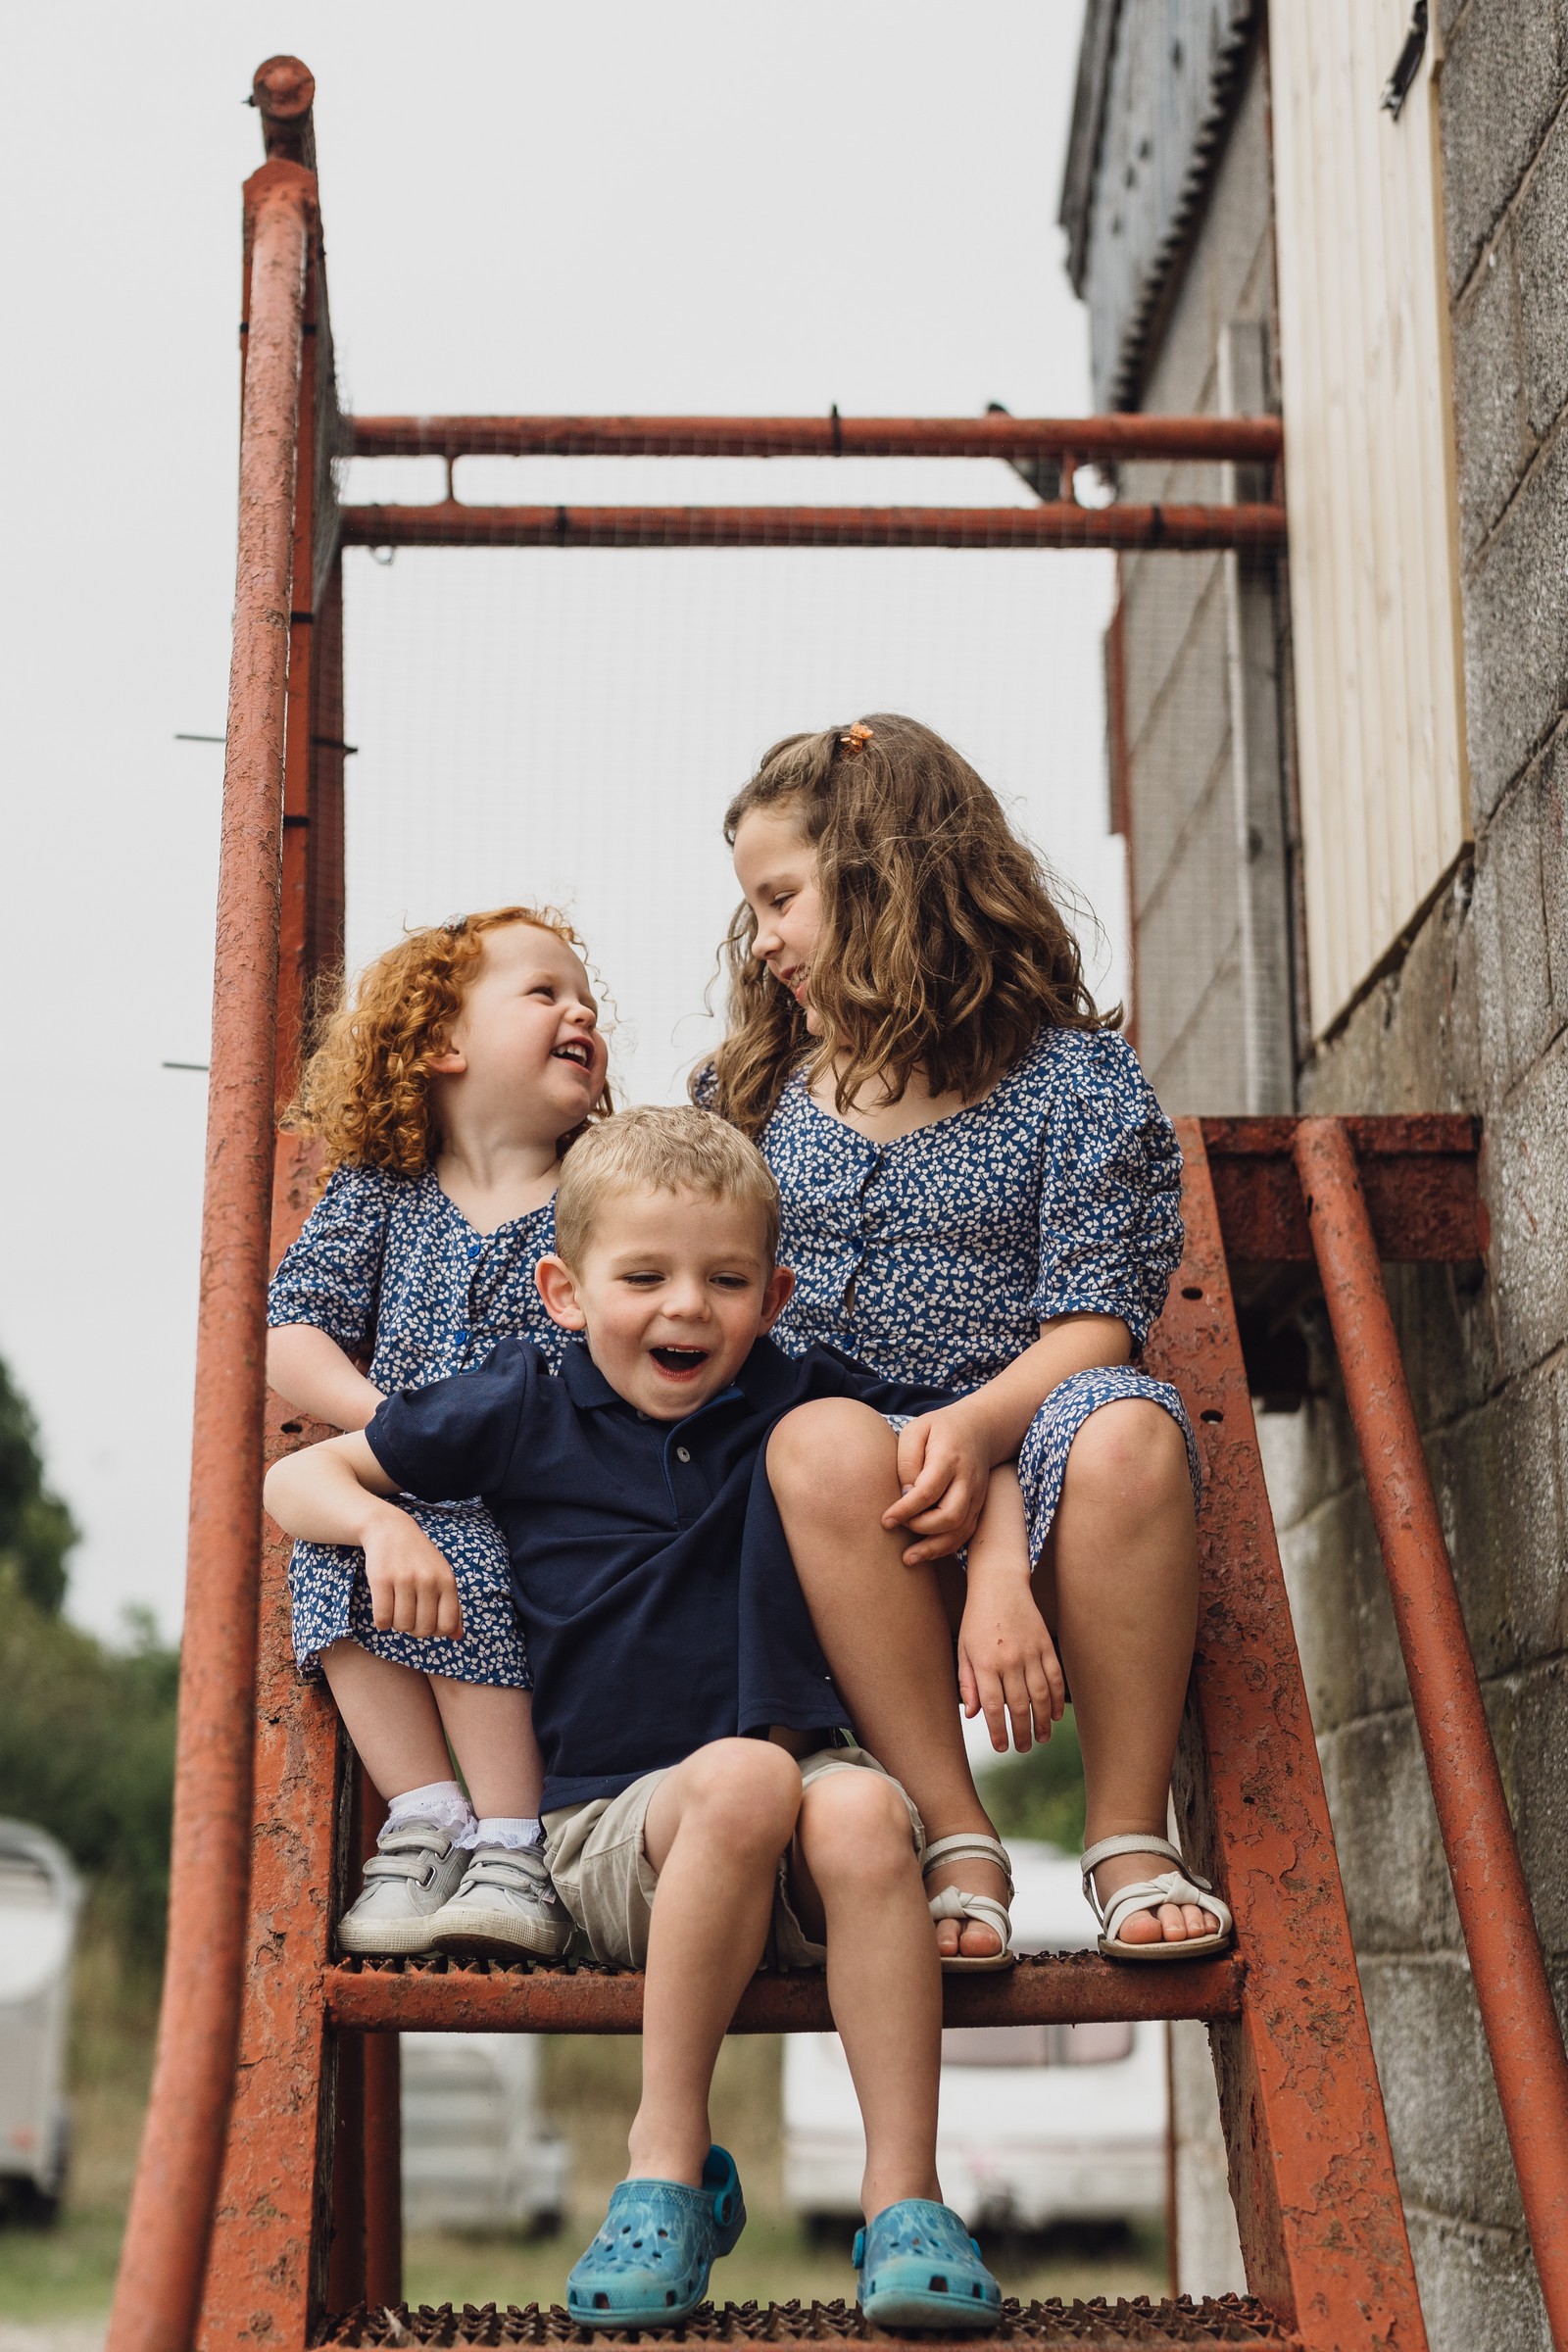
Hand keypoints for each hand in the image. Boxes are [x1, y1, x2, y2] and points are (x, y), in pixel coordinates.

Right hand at [361, 1508, 463, 1639]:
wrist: (391, 1529)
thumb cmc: (420, 1559)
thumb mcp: (442, 1577)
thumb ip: (451, 1606)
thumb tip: (457, 1637)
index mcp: (447, 1581)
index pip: (446, 1625)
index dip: (435, 1631)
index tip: (426, 1621)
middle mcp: (428, 1580)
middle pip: (423, 1630)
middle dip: (414, 1629)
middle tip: (409, 1614)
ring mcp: (405, 1579)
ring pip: (402, 1626)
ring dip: (397, 1624)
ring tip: (396, 1609)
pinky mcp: (381, 1580)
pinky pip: (382, 1619)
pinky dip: (382, 1622)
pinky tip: (384, 1608)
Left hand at [881, 1405, 992, 1564]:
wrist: (980, 1429)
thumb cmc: (939, 1429)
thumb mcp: (916, 1431)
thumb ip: (907, 1462)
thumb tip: (904, 1495)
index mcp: (949, 1458)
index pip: (928, 1491)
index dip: (905, 1509)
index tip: (885, 1520)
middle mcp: (967, 1480)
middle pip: (950, 1515)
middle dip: (920, 1529)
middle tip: (897, 1527)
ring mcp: (976, 1496)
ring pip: (960, 1530)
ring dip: (933, 1548)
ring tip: (907, 1559)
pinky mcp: (978, 1507)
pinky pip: (965, 1534)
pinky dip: (945, 1547)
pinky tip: (925, 1552)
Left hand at [957, 1580, 1065, 1752]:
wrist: (1000, 1585)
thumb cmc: (976, 1619)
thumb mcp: (964, 1650)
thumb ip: (968, 1683)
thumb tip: (974, 1715)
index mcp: (985, 1663)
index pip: (993, 1706)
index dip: (999, 1731)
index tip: (1002, 1747)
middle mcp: (1009, 1660)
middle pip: (1019, 1706)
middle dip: (1022, 1732)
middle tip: (1022, 1748)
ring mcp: (1030, 1652)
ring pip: (1040, 1695)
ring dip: (1042, 1721)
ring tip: (1041, 1739)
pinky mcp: (1045, 1645)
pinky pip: (1054, 1677)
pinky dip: (1057, 1698)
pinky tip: (1055, 1715)